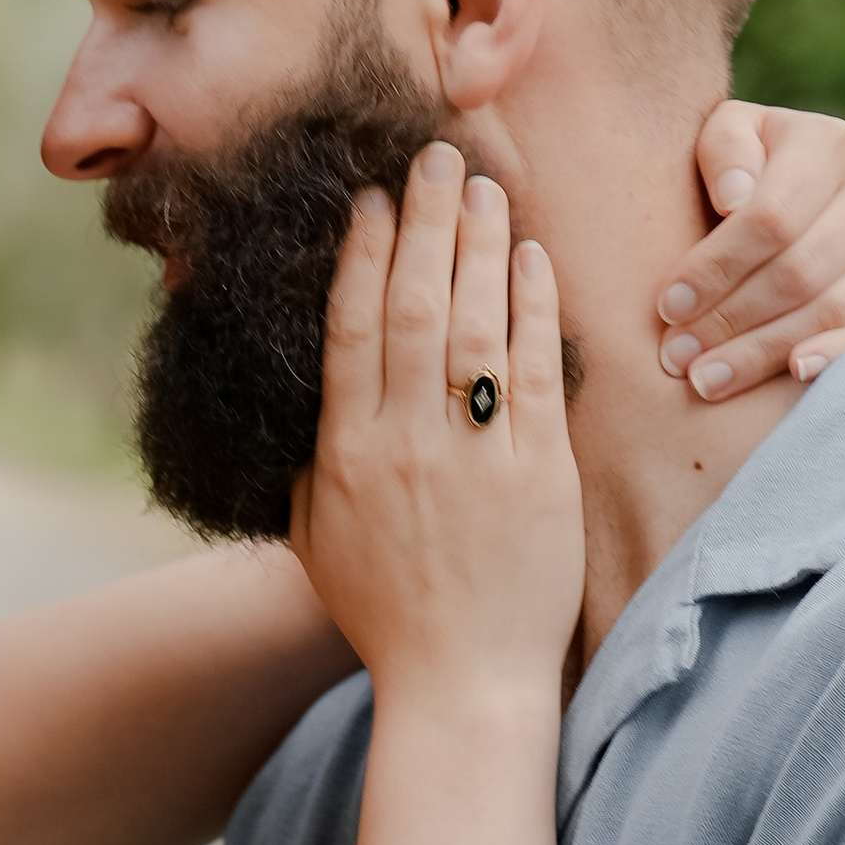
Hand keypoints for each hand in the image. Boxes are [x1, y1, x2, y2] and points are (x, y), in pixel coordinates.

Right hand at [290, 144, 583, 712]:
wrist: (462, 687)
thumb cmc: (382, 612)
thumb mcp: (310, 530)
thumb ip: (306, 453)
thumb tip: (304, 383)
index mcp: (346, 450)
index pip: (351, 326)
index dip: (361, 253)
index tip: (370, 196)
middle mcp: (407, 442)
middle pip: (412, 307)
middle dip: (423, 222)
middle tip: (432, 157)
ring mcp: (476, 456)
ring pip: (475, 326)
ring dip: (478, 245)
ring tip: (482, 185)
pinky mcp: (540, 476)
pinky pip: (537, 374)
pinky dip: (533, 309)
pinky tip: (530, 256)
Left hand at [659, 104, 844, 401]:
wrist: (807, 177)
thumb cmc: (747, 161)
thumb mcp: (728, 132)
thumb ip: (726, 150)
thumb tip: (735, 197)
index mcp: (828, 144)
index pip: (768, 219)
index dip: (716, 267)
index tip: (668, 306)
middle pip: (798, 271)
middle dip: (730, 319)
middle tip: (677, 355)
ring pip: (832, 308)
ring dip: (764, 349)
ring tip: (706, 379)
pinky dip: (837, 355)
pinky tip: (793, 373)